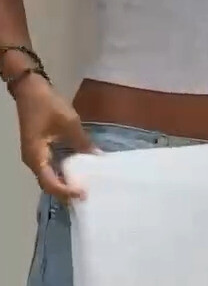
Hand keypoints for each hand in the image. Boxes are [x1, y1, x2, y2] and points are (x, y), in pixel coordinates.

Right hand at [15, 74, 96, 202]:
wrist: (31, 88)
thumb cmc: (47, 105)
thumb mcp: (69, 123)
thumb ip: (83, 143)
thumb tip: (98, 157)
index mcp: (36, 157)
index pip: (50, 183)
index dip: (66, 192)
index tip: (84, 194)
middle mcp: (33, 160)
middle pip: (49, 184)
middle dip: (66, 192)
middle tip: (87, 196)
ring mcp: (36, 155)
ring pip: (50, 176)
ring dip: (65, 183)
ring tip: (85, 187)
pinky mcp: (40, 149)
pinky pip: (51, 166)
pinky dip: (64, 172)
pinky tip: (79, 171)